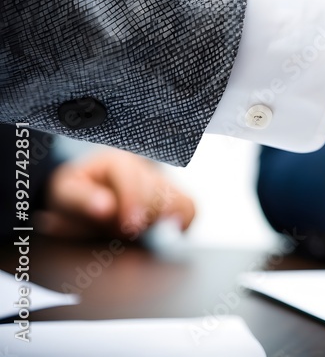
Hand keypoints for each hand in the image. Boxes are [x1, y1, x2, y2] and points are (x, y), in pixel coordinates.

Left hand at [40, 149, 195, 238]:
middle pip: (157, 190)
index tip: (130, 225)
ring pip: (178, 199)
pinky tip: (169, 232)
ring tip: (143, 230)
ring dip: (162, 220)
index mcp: (115, 161)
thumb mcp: (65, 194)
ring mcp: (161, 183)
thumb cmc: (74, 195)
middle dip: (144, 215)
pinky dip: (184, 221)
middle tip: (126, 232)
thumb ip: (81, 200)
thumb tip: (106, 208)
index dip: (133, 200)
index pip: (132, 176)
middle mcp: (143, 169)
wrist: (85, 199)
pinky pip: (189, 208)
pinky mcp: (173, 198)